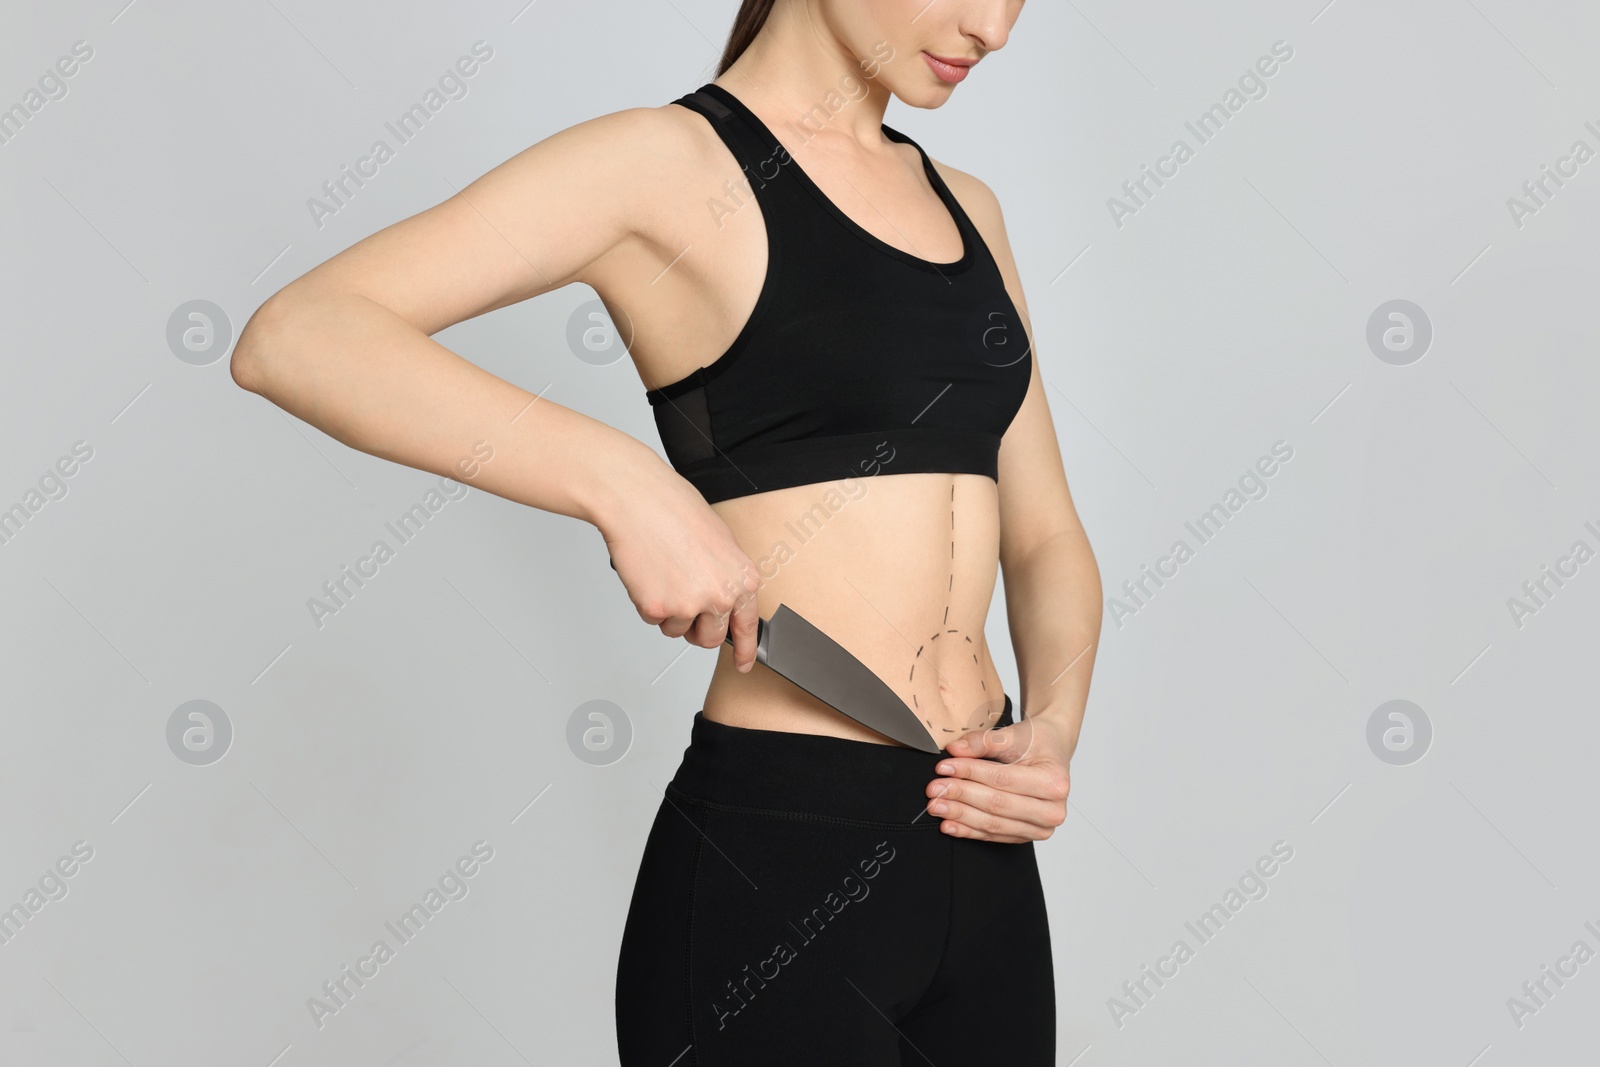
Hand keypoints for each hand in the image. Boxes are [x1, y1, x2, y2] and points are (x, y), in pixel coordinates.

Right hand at [599, 460, 761, 670]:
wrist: (639, 500)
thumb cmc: (675, 510)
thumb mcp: (719, 542)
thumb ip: (725, 577)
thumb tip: (722, 603)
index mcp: (742, 579)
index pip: (747, 625)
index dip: (746, 649)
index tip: (744, 664)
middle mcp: (721, 596)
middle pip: (710, 638)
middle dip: (697, 630)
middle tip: (683, 606)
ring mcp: (689, 605)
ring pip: (677, 629)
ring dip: (668, 611)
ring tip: (663, 573)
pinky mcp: (657, 609)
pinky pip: (652, 619)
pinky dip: (647, 601)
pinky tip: (648, 573)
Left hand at [924, 714, 1071, 842]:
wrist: (1051, 753)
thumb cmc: (1036, 742)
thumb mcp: (1014, 733)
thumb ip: (984, 741)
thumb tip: (955, 750)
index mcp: (1054, 782)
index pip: (1002, 779)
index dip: (970, 773)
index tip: (943, 767)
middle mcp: (1052, 811)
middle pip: (997, 805)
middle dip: (961, 796)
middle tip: (934, 789)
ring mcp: (1041, 828)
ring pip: (993, 824)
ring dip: (960, 816)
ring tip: (936, 806)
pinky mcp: (1026, 836)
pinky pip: (993, 836)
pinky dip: (968, 831)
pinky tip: (948, 824)